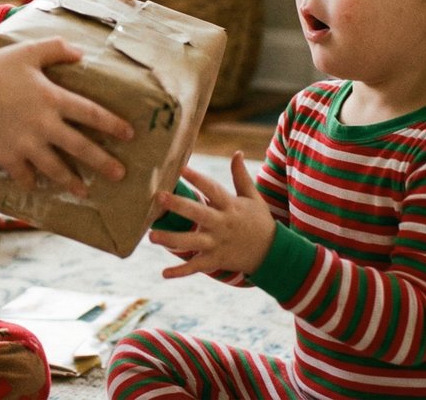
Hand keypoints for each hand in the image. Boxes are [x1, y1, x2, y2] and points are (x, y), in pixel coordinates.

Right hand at [0, 36, 133, 195]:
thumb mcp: (27, 51)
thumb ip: (56, 49)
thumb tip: (81, 53)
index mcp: (52, 98)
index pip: (91, 114)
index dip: (112, 124)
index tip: (129, 135)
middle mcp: (44, 125)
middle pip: (80, 148)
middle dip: (103, 163)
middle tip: (121, 175)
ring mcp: (25, 143)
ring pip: (55, 168)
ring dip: (71, 180)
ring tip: (84, 190)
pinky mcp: (7, 155)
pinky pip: (24, 174)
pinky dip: (32, 181)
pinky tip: (38, 184)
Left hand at [150, 152, 274, 278]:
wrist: (273, 254)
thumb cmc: (260, 222)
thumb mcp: (253, 198)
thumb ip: (240, 176)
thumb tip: (236, 152)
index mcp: (230, 206)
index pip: (212, 189)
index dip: (197, 178)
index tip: (181, 168)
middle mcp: (222, 224)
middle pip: (198, 213)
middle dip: (178, 206)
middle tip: (159, 197)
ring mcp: (218, 244)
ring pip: (192, 242)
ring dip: (171, 239)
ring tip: (152, 236)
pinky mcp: (216, 260)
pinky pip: (196, 266)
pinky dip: (180, 272)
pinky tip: (164, 274)